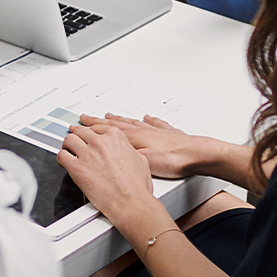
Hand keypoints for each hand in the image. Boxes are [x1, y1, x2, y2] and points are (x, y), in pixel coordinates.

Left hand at [57, 123, 155, 227]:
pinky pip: (62, 156)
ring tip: (69, 151)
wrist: (130, 202)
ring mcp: (87, 154)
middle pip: (81, 131)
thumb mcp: (140, 159)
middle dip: (78, 137)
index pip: (96, 127)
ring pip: (69, 140)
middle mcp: (100, 142)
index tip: (87, 134)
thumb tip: (124, 151)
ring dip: (68, 145)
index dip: (90, 132)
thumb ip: (128, 150)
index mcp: (115, 137)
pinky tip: (65, 162)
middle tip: (76, 141)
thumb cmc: (136, 186)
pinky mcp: (77, 168)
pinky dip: (62, 158)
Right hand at [82, 112, 204, 179]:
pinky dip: (148, 119)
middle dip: (99, 120)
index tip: (80, 124)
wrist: (196, 155)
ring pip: (131, 122)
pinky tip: (147, 117)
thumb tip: (105, 150)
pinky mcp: (167, 133)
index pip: (106, 130)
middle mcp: (142, 130)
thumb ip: (123, 153)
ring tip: (109, 115)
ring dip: (119, 119)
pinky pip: (154, 123)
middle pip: (116, 123)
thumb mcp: (142, 160)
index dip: (91, 127)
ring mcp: (154, 131)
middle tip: (87, 117)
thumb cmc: (171, 160)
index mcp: (133, 137)